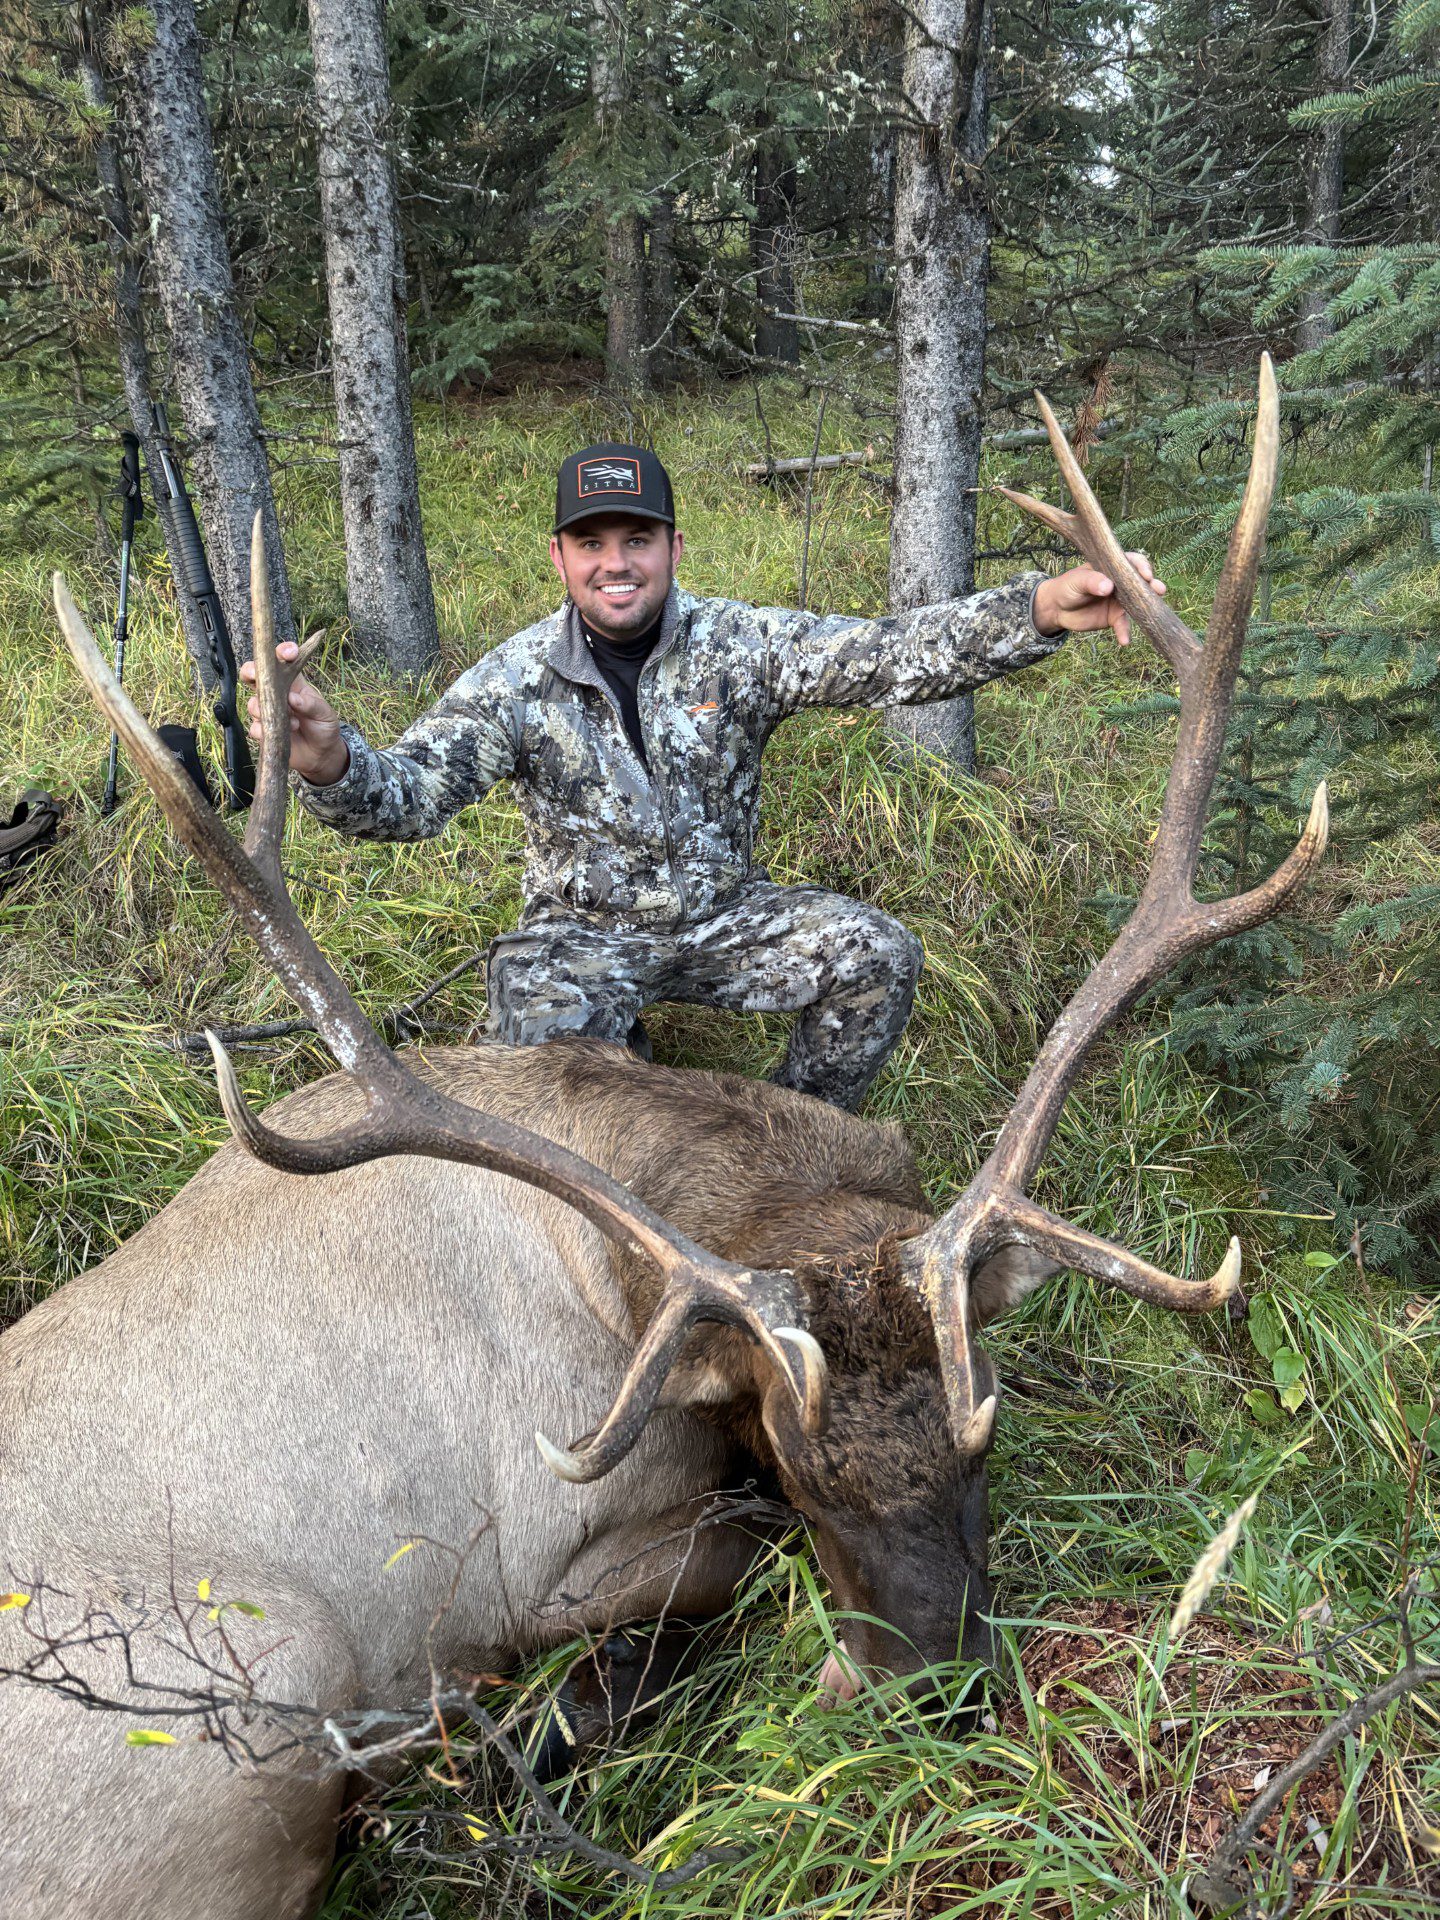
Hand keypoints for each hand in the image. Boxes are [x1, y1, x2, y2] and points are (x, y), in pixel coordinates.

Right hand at [238, 642, 349, 785]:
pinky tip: (282, 733)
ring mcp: (267, 711)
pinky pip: (254, 727)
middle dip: (251, 671)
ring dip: (266, 709)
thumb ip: (312, 705)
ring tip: (292, 721)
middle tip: (257, 676)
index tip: (289, 653)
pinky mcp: (263, 730)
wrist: (321, 755)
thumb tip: (293, 698)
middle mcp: (276, 693)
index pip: (282, 660)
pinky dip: (265, 730)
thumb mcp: (326, 714)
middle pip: (254, 674)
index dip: (282, 651)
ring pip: (252, 703)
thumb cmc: (324, 727)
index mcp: (293, 682)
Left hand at [1032, 552, 1166, 647]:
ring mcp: (1120, 600)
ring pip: (1138, 603)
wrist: (1057, 609)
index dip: (1141, 566)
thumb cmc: (1067, 587)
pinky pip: (1123, 624)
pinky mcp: (1115, 617)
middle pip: (1141, 582)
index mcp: (1112, 567)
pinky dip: (1125, 632)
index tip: (1145, 574)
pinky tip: (1125, 641)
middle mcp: (1121, 582)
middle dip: (1152, 585)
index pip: (1132, 562)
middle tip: (1159, 589)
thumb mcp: (1076, 581)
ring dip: (1147, 608)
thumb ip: (1091, 581)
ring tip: (1153, 613)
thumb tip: (1108, 587)